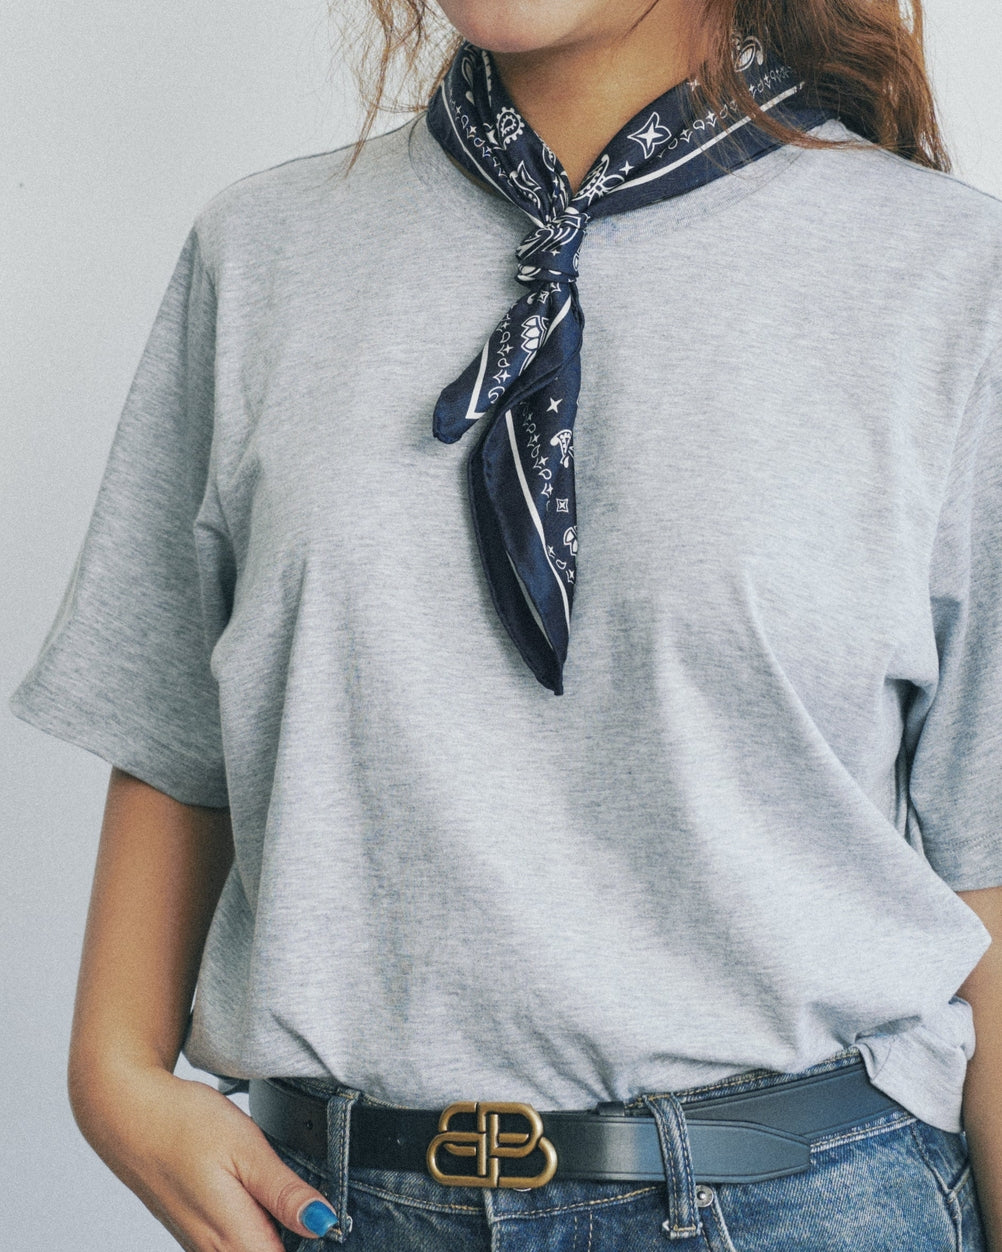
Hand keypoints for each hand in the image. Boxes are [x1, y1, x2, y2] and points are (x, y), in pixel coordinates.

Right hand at [70, 1063, 338, 1250]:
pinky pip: (235, 1246)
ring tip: (296, 1200)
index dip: (316, 1243)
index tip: (333, 1222)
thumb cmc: (183, 1124)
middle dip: (299, 1239)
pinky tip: (270, 1200)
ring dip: (279, 1235)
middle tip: (315, 1205)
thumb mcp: (246, 1148)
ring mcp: (201, 1246)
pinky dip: (260, 1229)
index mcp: (234, 1239)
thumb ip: (285, 1193)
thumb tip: (325, 1224)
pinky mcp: (195, 1233)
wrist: (126, 1115)